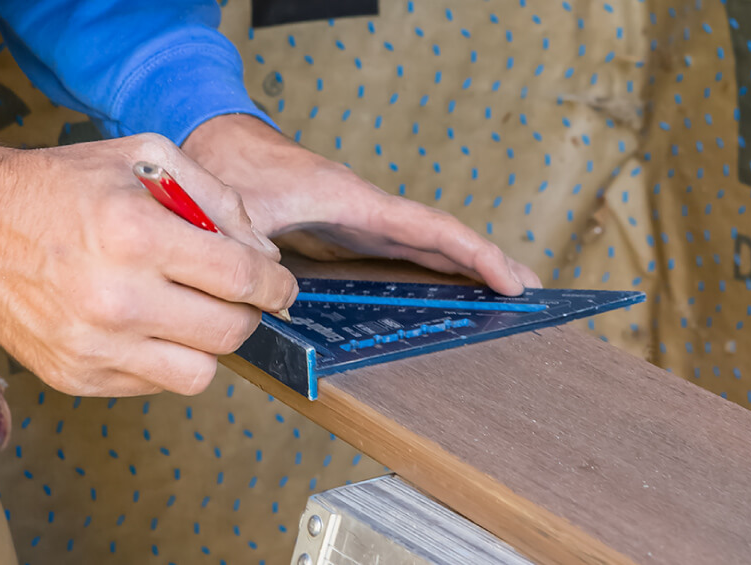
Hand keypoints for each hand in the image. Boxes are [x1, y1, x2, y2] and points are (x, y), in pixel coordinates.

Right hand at [0, 134, 296, 396]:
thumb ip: (218, 199)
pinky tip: (147, 324)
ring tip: (192, 312)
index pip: (240, 277)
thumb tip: (265, 254)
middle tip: (237, 295)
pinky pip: (155, 384)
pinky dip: (165, 357)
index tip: (281, 286)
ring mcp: (92, 346)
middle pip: (230, 332)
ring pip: (200, 373)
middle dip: (249, 312)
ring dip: (209, 344)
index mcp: (135, 235)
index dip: (276, 284)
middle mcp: (115, 298)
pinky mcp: (76, 376)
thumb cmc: (64, 187)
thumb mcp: (145, 158)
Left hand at [182, 115, 540, 295]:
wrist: (218, 145)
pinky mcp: (347, 237)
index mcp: (353, 201)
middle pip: (441, 240)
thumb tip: (271, 284)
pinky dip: (432, 272)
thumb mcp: (239, 209)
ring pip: (425, 248)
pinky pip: (400, 256)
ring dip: (466, 270)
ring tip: (506, 297)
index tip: (510, 278)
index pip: (429, 229)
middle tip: (532, 293)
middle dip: (488, 263)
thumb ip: (254, 244)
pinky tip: (447, 294)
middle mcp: (367, 213)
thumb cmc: (232, 169)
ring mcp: (360, 225)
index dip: (473, 253)